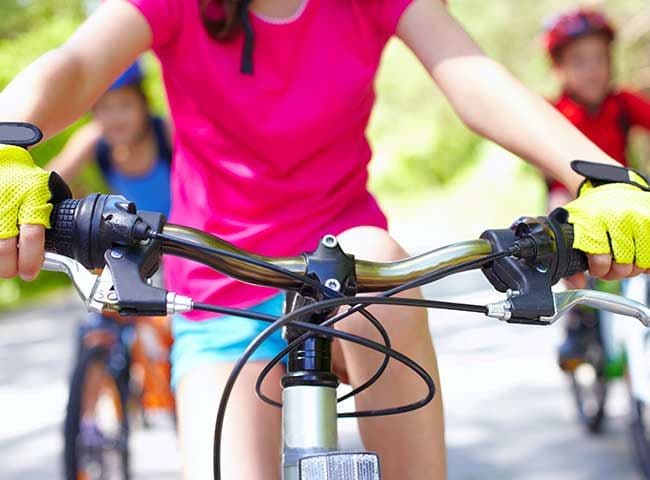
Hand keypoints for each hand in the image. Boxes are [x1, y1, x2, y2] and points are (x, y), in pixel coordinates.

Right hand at [0, 145, 53, 280]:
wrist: (4, 159)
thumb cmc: (29, 182)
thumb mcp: (48, 193)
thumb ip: (50, 216)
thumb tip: (62, 250)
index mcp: (34, 198)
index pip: (32, 234)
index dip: (31, 258)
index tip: (30, 272)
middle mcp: (10, 201)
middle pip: (5, 243)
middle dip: (9, 266)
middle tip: (14, 273)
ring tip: (4, 268)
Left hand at [562, 162, 649, 280]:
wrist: (610, 187)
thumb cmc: (591, 212)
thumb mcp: (574, 229)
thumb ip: (572, 257)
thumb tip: (577, 283)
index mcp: (592, 220)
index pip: (600, 257)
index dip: (599, 269)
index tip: (596, 269)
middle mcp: (617, 218)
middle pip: (623, 264)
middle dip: (616, 273)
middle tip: (611, 268)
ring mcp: (638, 218)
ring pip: (641, 262)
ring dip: (633, 268)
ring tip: (624, 261)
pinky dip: (647, 261)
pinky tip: (638, 255)